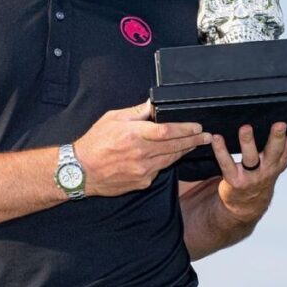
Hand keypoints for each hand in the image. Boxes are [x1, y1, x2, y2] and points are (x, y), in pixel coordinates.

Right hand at [75, 101, 211, 196]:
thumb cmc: (94, 142)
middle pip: (174, 146)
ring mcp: (142, 170)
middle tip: (207, 136)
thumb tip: (152, 104)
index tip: (197, 127)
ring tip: (194, 144)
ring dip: (183, 151)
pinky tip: (171, 157)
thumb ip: (135, 112)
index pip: (167, 131)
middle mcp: (140, 153)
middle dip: (193, 140)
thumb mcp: (112, 119)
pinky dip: (166, 162)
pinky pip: (159, 170)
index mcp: (134, 134)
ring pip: (170, 159)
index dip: (185, 129)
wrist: (80, 171)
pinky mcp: (141, 182)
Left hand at [211, 122, 286, 221]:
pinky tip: (217, 138)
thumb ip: (284, 147)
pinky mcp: (234, 180)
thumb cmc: (260, 177)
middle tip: (280, 125)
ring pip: (251, 158)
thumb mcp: (276, 164)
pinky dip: (221, 150)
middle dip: (277, 138)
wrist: (245, 206)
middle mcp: (267, 169)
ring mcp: (251, 176)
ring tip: (246, 128)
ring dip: (248, 142)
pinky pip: (227, 163)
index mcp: (277, 163)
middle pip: (274, 152)